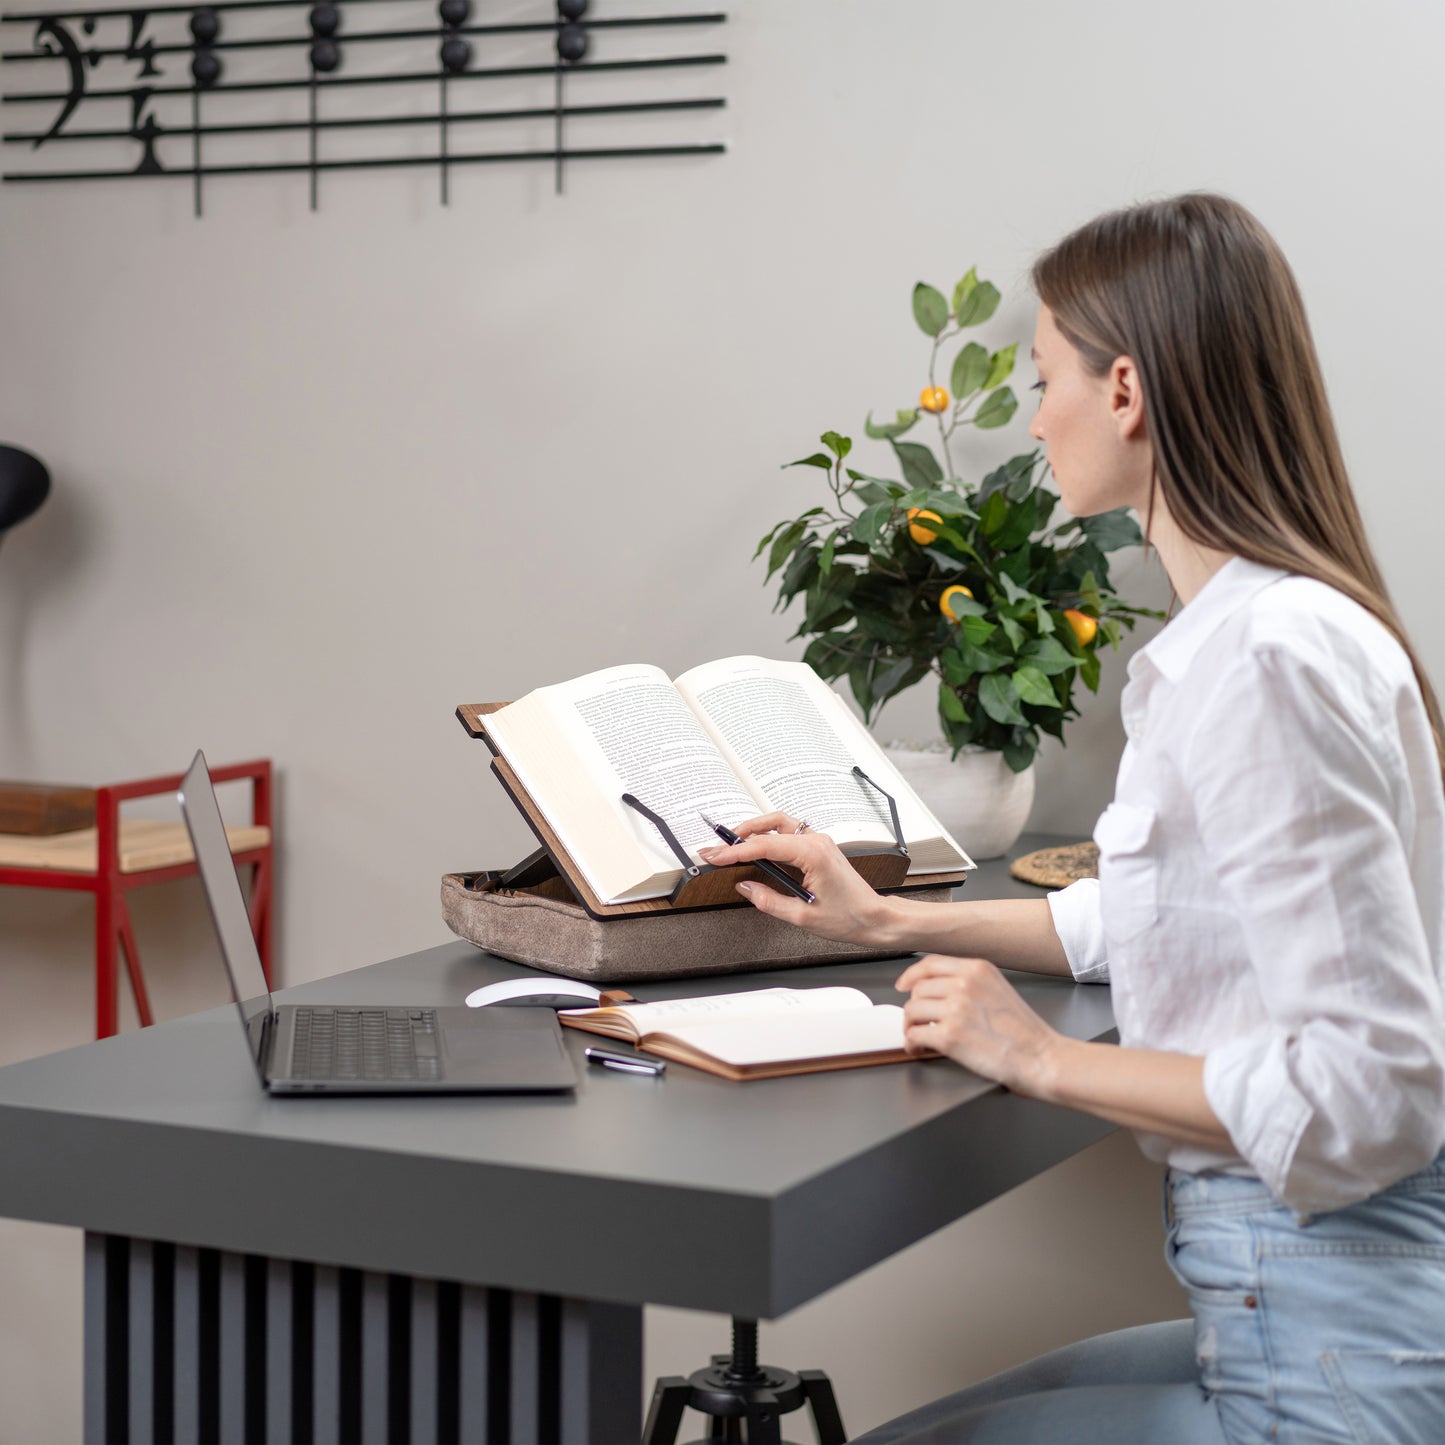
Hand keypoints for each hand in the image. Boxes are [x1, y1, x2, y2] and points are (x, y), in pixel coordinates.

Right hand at [698, 812, 894, 945]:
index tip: (715, 856)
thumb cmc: (848, 918)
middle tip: (717, 848)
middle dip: (740, 836)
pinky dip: (769, 835)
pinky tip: (757, 847)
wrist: (874, 917)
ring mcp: (819, 841)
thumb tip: (745, 887)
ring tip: (732, 843)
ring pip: (780, 824)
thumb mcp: (802, 916)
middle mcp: (816, 841)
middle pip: (770, 826)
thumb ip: (769, 901)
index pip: (765, 846)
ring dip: (755, 830)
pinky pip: (789, 833)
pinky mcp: (820, 847)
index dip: (736, 851)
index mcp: (812, 854)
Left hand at [896, 954, 1060, 1094]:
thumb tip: (941, 990)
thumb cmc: (1026, 1033)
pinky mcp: (950, 1036)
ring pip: (912, 1010)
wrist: (1042, 1058)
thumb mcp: (999, 990)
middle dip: (915, 1007)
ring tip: (919, 1037)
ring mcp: (956, 1008)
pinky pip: (914, 1034)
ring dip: (911, 1026)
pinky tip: (919, 1049)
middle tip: (918, 1022)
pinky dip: (912, 1044)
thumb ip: (972, 984)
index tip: (904, 986)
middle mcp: (964, 983)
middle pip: (918, 988)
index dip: (912, 976)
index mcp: (977, 969)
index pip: (930, 964)